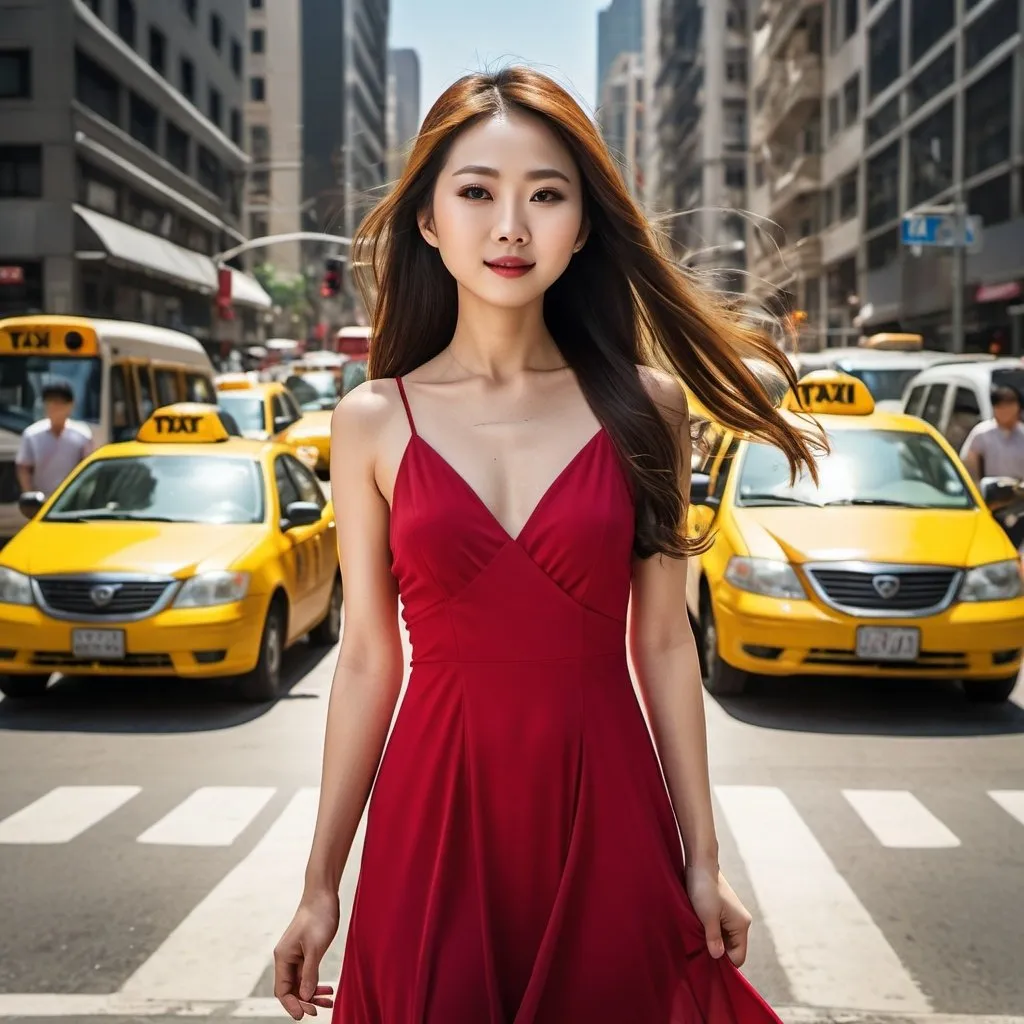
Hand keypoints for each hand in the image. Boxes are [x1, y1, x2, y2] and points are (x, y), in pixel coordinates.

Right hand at [274, 889, 340, 1018]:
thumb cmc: (318, 916)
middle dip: (304, 1002)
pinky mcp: (307, 951)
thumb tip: (306, 996)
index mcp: (283, 957)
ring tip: (329, 1001)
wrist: (323, 893)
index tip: (305, 1015)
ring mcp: (296, 955)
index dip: (292, 1005)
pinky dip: (317, 983)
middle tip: (320, 1010)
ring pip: (302, 983)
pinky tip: (328, 989)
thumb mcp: (315, 947)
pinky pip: (309, 974)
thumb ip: (310, 972)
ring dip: (313, 994)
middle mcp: (286, 958)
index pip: (282, 990)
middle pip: (292, 989)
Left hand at [685, 863, 752, 967]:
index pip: (738, 957)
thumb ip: (714, 939)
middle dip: (717, 951)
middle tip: (700, 949)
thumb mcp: (708, 916)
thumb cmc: (705, 889)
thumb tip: (717, 957)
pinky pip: (719, 929)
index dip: (724, 962)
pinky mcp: (723, 910)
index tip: (707, 959)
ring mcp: (732, 916)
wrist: (700, 864)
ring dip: (712, 940)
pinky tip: (699, 929)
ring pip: (724, 939)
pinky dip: (710, 931)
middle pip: (732, 949)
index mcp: (742, 925)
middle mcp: (740, 922)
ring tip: (698, 938)